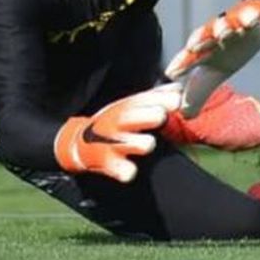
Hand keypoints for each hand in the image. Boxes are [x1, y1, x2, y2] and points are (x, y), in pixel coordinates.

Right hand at [53, 88, 181, 182]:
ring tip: (144, 145)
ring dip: (146, 144)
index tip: (177, 103)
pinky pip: (126, 171)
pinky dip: (127, 171)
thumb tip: (179, 87)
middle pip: (151, 116)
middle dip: (157, 117)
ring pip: (144, 144)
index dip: (167, 100)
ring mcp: (115, 142)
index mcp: (130, 105)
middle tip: (159, 119)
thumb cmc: (115, 122)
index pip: (152, 98)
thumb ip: (156, 96)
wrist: (80, 142)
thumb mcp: (131, 105)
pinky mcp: (108, 163)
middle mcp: (122, 121)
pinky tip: (129, 169)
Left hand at [161, 0, 259, 116]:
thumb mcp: (213, 76)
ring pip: (224, 24)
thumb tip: (184, 116)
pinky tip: (250, 21)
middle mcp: (214, 37)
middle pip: (203, 37)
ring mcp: (231, 26)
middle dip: (198, 40)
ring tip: (223, 33)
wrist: (249, 32)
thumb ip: (198, 94)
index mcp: (204, 51)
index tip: (171, 73)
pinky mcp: (248, 19)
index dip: (180, 64)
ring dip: (222, 28)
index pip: (189, 58)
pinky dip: (249, 18)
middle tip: (193, 47)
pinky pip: (249, 16)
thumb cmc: (226, 55)